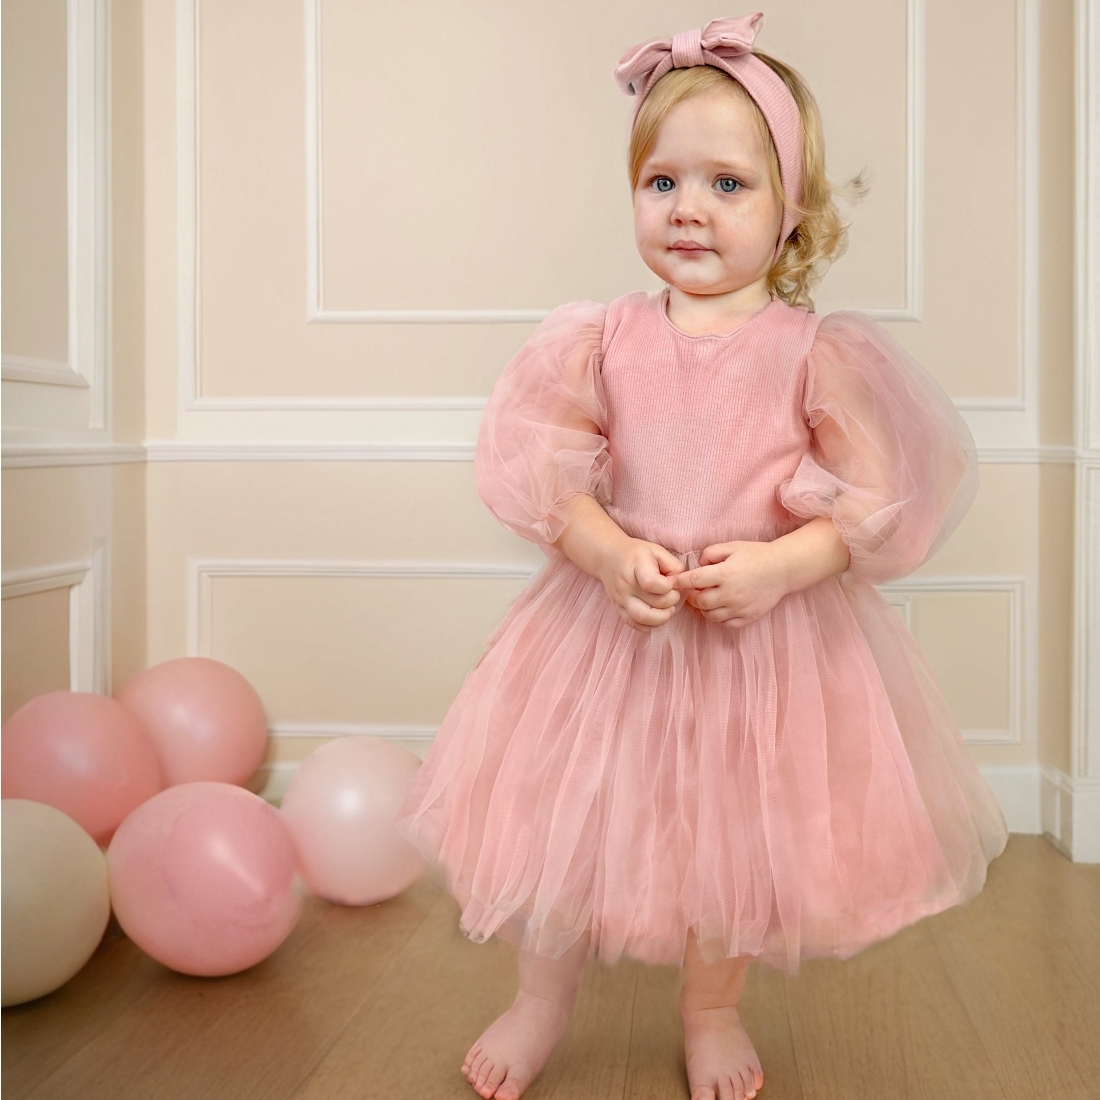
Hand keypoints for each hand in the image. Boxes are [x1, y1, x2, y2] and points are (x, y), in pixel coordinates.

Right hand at [596, 538, 685, 631]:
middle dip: (671, 601)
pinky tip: (656, 615)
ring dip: (662, 618)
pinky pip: (634, 625)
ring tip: (668, 609)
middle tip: (673, 594)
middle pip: (653, 603)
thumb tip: (680, 584)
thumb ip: (673, 566)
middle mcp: (626, 584)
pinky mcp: (618, 608)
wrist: (608, 556)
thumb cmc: (636, 553)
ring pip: (643, 619)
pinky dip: (649, 625)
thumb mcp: (657, 550)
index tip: (671, 581)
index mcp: (637, 566)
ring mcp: (621, 599)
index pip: (652, 584)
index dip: (669, 586)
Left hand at [671, 540, 789, 627]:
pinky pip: (725, 624)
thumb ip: (710, 553)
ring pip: (710, 615)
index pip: (693, 581)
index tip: (674, 582)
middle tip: (693, 590)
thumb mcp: (732, 546)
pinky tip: (720, 607)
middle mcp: (731, 593)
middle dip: (691, 596)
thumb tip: (697, 565)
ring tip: (707, 598)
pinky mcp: (748, 617)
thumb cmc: (756, 555)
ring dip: (704, 608)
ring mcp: (740, 608)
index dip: (680, 582)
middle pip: (699, 602)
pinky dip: (718, 618)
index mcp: (725, 573)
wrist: (783, 569)